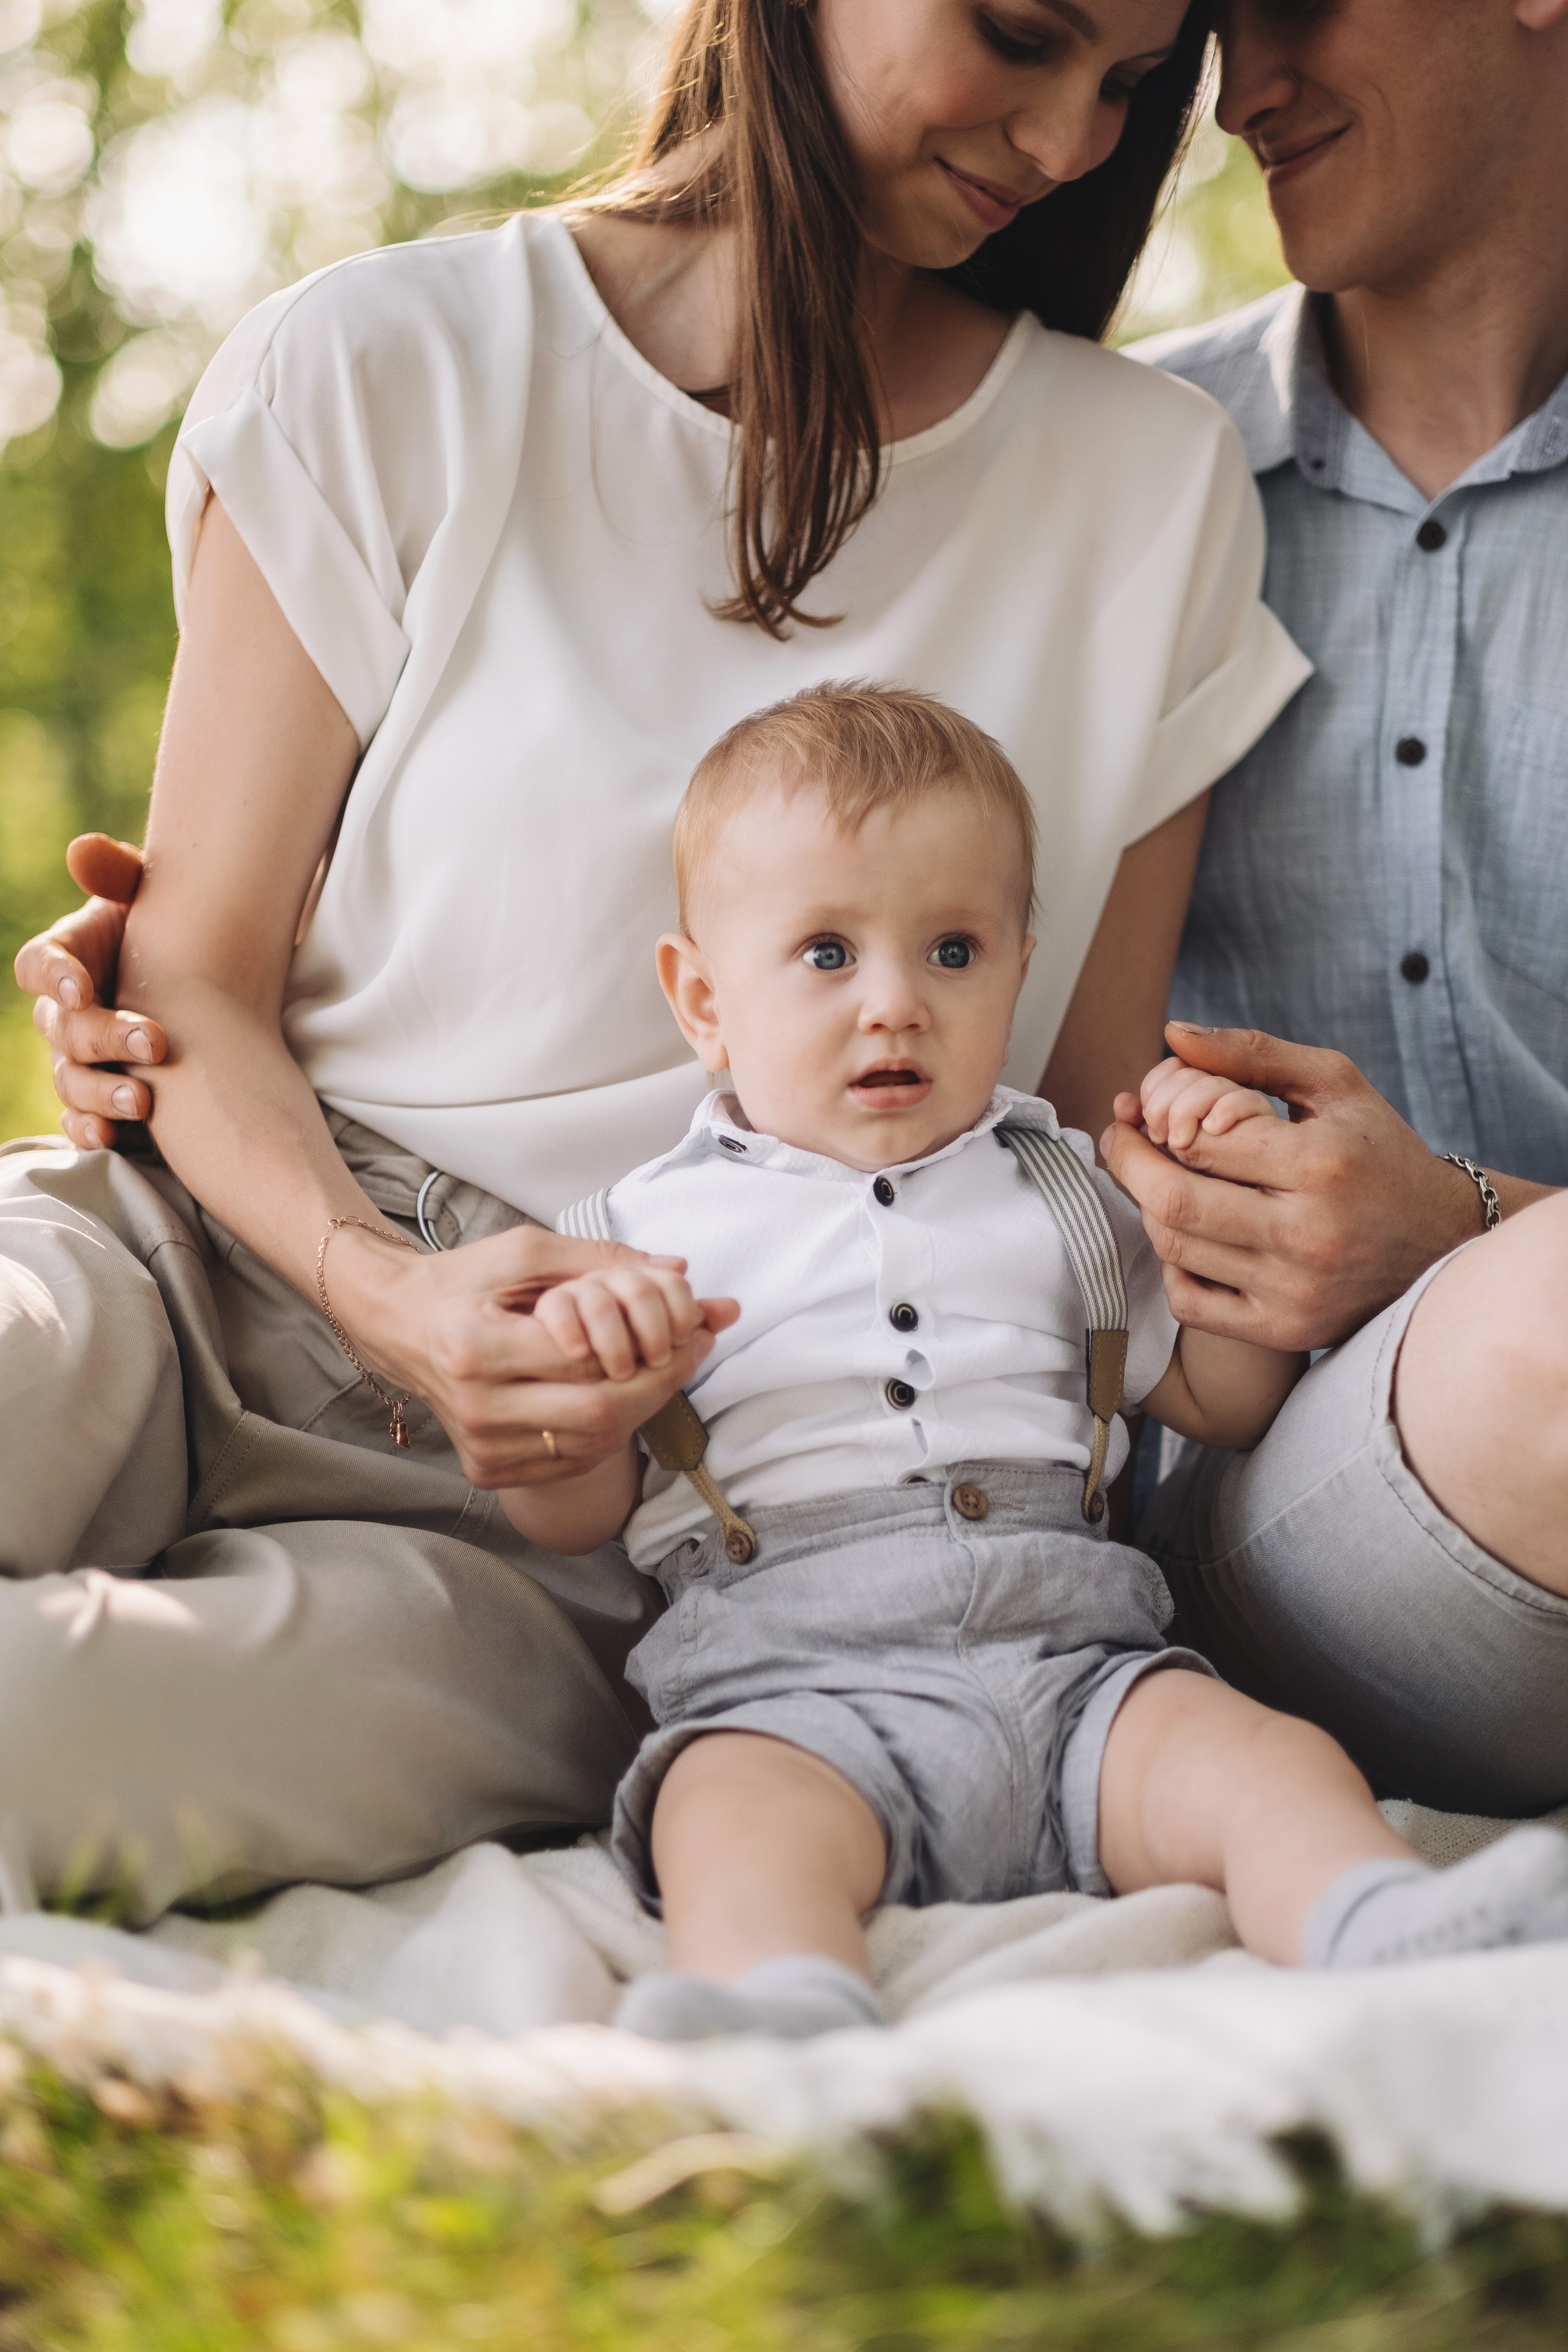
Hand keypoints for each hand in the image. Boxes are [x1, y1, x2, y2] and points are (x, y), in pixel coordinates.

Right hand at [13, 835, 165, 1149]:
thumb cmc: (171, 931)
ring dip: (102, 1092)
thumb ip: (119, 872)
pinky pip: (80, 1119)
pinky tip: (112, 1136)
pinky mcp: (99, 1097)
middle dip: (105, 1037)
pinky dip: (91, 1129)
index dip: (54, 976)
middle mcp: (65, 1012)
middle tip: (155, 1041)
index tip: (82, 987)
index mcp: (70, 956)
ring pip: (71, 1080)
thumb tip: (86, 852)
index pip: (38, 964)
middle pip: (63, 1030)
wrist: (206, 980)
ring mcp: (79, 1059)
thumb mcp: (153, 895)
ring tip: (144, 1099)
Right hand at [325, 1222, 727, 1488]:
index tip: (697, 1325)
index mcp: (475, 1348)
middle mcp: (475, 1407)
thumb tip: (679, 1273)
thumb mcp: (525, 1251)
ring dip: (643, 1408)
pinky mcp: (488, 1470)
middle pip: (599, 1412)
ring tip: (666, 1368)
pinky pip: (572, 1460)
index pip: (590, 1361)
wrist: (398, 1324)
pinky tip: (624, 1396)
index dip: (656, 1347)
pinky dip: (609, 1431)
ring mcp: (481, 1447)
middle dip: (662, 1382)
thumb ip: (603, 1260)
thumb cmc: (463, 1282)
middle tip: (696, 1350)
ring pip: (593, 1443)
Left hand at [1101, 1023, 1485, 1351]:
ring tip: (1158, 1178)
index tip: (1149, 1108)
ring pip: (1175, 1248)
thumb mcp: (1333, 1084)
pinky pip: (1190, 1302)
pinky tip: (1189, 1235)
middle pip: (1173, 1199)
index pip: (1201, 1138)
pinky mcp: (1286, 1329)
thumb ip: (1251, 1054)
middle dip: (1130, 1162)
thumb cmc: (1380, 1152)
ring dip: (1149, 1207)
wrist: (1442, 1241)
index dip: (1160, 1117)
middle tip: (1122, 1138)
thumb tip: (1171, 1033)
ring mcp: (1296, 1290)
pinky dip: (1172, 1265)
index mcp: (1322, 1163)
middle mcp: (1310, 1234)